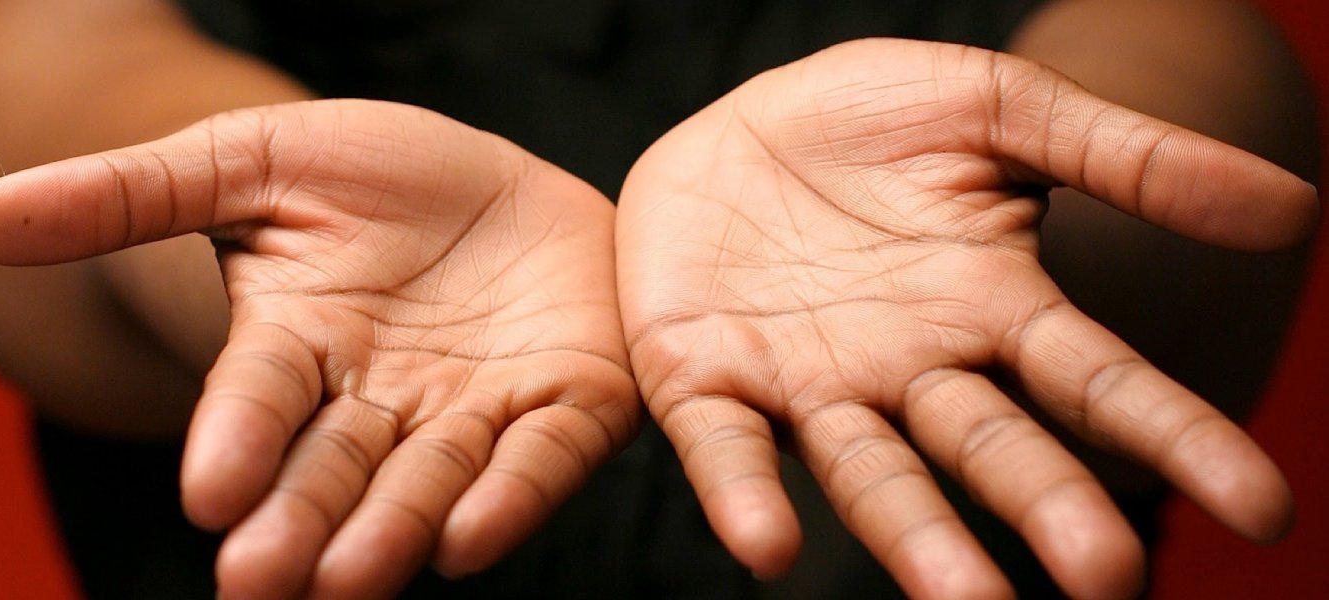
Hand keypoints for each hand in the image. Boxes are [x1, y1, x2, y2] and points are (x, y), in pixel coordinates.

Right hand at [0, 99, 638, 598]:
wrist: (499, 182)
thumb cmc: (372, 176)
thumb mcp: (252, 160)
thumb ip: (126, 194)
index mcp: (301, 350)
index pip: (260, 402)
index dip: (236, 439)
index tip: (210, 488)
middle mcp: (383, 403)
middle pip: (336, 467)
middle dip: (302, 519)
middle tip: (263, 579)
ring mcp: (476, 411)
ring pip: (431, 480)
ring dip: (394, 528)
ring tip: (357, 576)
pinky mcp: (564, 406)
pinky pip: (541, 459)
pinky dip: (512, 496)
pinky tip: (474, 537)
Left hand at [616, 39, 1315, 598]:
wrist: (737, 117)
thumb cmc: (872, 119)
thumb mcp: (1000, 111)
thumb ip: (1127, 157)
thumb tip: (1297, 208)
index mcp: (991, 309)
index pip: (1098, 383)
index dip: (1175, 439)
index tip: (1262, 508)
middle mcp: (910, 369)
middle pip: (990, 449)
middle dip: (1046, 507)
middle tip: (1107, 576)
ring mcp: (809, 383)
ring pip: (871, 473)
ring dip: (916, 536)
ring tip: (967, 599)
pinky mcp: (705, 377)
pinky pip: (725, 445)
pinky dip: (746, 492)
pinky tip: (767, 543)